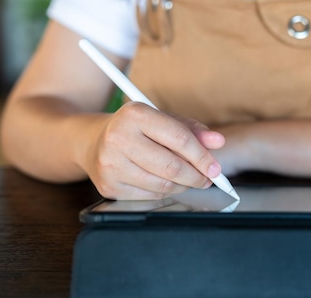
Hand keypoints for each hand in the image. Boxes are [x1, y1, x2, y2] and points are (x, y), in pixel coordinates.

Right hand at [84, 102, 225, 198]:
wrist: (93, 141)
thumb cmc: (135, 129)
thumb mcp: (162, 120)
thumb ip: (192, 130)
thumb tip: (217, 142)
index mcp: (135, 114)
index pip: (179, 138)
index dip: (202, 156)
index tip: (215, 168)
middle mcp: (118, 137)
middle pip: (171, 166)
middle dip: (196, 176)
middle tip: (207, 178)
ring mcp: (110, 164)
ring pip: (162, 185)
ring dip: (182, 185)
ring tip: (187, 179)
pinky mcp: (108, 186)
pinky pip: (150, 196)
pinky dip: (165, 192)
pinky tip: (166, 183)